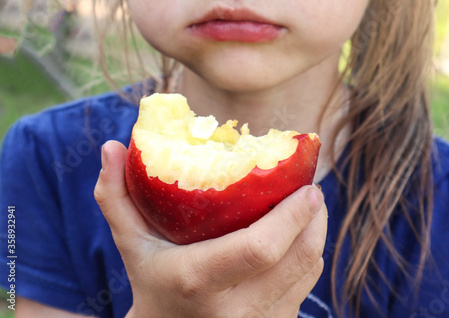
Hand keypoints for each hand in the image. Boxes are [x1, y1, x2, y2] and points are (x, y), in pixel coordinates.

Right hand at [94, 140, 327, 317]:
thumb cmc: (152, 281)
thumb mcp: (130, 243)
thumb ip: (116, 196)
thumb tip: (111, 146)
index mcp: (198, 280)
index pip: (260, 248)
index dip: (293, 215)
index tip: (309, 187)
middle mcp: (236, 309)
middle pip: (299, 256)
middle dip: (315, 218)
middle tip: (311, 189)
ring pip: (309, 268)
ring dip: (316, 232)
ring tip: (308, 207)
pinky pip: (307, 283)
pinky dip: (309, 254)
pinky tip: (299, 235)